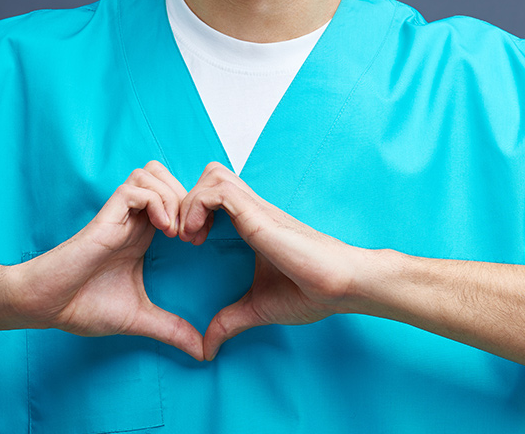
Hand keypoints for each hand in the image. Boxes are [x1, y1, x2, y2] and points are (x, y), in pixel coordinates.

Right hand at [5, 161, 203, 359]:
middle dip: (188, 197)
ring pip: (151, 173)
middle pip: (165, 176)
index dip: (195, 210)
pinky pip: (135, 189)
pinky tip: (163, 229)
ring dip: (173, 196)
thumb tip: (202, 352)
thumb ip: (172, 330)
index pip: (175, 198)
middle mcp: (133, 220)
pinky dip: (155, 201)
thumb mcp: (140, 319)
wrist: (45, 306)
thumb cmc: (83, 307)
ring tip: (177, 231)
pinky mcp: (105, 219)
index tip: (203, 240)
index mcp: (143, 235)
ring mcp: (119, 217)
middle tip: (195, 232)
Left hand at [179, 162, 369, 360]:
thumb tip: (207, 348)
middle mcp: (252, 211)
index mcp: (252, 226)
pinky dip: (198, 207)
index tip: (189, 245)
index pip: (215, 194)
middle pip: (211, 174)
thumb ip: (229, 322)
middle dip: (187, 200)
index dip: (194, 211)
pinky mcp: (258, 214)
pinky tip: (198, 238)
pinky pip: (217, 190)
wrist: (341, 286)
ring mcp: (255, 209)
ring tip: (189, 236)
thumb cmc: (311, 292)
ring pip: (212, 175)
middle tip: (183, 236)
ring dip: (190, 201)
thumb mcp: (258, 309)